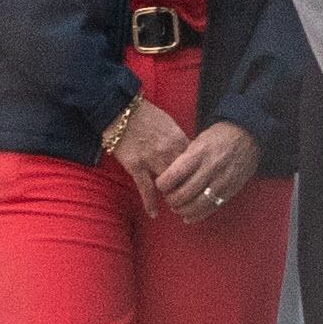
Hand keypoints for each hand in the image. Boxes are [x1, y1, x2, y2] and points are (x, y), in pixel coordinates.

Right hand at [107, 101, 193, 215]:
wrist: (120, 109)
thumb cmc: (146, 115)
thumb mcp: (169, 124)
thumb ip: (179, 140)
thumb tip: (189, 154)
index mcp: (179, 139)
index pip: (196, 162)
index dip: (199, 174)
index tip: (202, 184)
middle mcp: (168, 151)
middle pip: (185, 176)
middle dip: (189, 189)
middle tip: (192, 201)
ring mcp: (152, 159)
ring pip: (168, 184)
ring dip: (173, 197)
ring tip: (177, 208)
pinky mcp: (135, 166)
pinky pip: (145, 188)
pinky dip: (150, 203)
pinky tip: (154, 214)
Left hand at [156, 121, 262, 222]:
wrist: (248, 136)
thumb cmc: (218, 137)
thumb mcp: (198, 141)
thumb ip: (184, 159)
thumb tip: (168, 178)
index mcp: (199, 154)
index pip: (174, 175)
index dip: (162, 184)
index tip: (161, 184)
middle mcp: (211, 168)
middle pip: (183, 194)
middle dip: (171, 200)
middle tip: (168, 198)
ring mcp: (222, 181)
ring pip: (196, 205)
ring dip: (182, 210)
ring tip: (178, 207)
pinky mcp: (231, 190)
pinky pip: (211, 208)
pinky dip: (197, 215)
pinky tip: (188, 217)